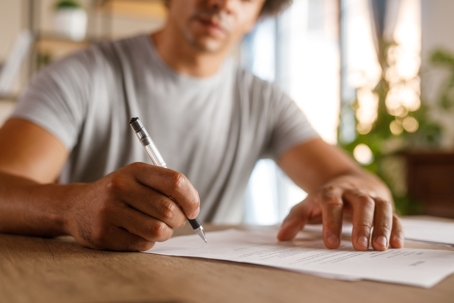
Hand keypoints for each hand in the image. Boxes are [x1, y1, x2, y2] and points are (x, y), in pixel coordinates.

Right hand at [64, 162, 199, 250]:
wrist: (76, 207)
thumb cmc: (120, 194)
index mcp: (135, 170)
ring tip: (159, 228)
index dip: (191, 199)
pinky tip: (138, 234)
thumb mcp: (138, 180)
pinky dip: (148, 242)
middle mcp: (121, 187)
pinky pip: (142, 244)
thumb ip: (166, 189)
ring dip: (165, 233)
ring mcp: (110, 211)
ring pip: (157, 230)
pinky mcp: (104, 234)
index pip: (175, 182)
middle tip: (175, 221)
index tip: (193, 210)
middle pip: (168, 210)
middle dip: (179, 220)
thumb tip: (193, 210)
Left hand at [277, 175, 403, 250]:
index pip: (332, 204)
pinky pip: (394, 215)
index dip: (331, 223)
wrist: (349, 181)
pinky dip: (397, 228)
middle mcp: (354, 191)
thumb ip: (295, 220)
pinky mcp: (385, 204)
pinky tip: (396, 245)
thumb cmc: (325, 200)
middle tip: (360, 246)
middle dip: (361, 224)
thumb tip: (281, 237)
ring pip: (381, 207)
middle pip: (361, 203)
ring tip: (380, 248)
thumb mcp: (307, 205)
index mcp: (332, 191)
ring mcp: (372, 196)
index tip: (331, 244)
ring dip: (382, 227)